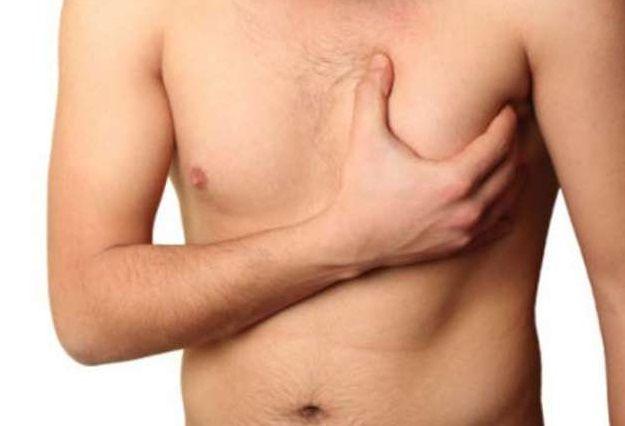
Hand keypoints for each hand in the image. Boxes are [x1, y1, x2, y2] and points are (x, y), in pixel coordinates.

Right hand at [320, 53, 523, 268]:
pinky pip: (501, 225)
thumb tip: (379, 60)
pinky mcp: (460, 245)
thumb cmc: (360, 189)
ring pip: (510, 197)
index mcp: (453, 179)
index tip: (508, 109)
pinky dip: (508, 207)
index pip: (499, 145)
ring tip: (512, 154)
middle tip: (513, 126)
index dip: (508, 123)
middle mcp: (467, 207)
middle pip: (511, 169)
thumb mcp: (365, 139)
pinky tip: (504, 194)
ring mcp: (466, 230)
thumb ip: (373, 96)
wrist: (352, 241)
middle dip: (515, 144)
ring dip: (515, 174)